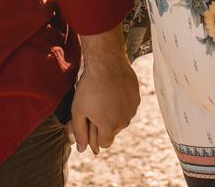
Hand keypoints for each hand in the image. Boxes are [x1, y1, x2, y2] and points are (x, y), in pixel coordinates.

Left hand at [71, 24, 140, 153]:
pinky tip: (112, 91)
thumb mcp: (78, 111)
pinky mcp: (136, 98)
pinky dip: (121, 103)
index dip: (95, 136)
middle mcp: (124, 121)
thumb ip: (80, 132)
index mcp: (109, 127)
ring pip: (121, 118)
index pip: (104, 144)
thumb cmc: (89, 88)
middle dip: (104, 124)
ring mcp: (132, 109)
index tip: (90, 123)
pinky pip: (128, 107)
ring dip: (113, 113)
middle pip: (113, 131)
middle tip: (95, 106)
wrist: (106, 63)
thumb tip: (81, 150)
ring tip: (103, 96)